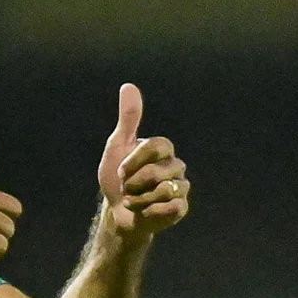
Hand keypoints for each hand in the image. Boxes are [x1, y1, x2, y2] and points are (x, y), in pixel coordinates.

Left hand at [97, 84, 189, 238]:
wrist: (116, 212)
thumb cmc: (116, 179)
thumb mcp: (117, 146)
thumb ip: (128, 118)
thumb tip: (128, 86)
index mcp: (163, 149)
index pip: (156, 145)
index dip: (133, 161)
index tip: (120, 170)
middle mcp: (176, 165)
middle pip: (156, 172)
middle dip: (133, 183)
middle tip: (127, 188)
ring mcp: (181, 187)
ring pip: (163, 191)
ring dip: (139, 199)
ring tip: (135, 200)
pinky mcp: (181, 207)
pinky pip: (169, 208)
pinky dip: (149, 211)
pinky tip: (145, 211)